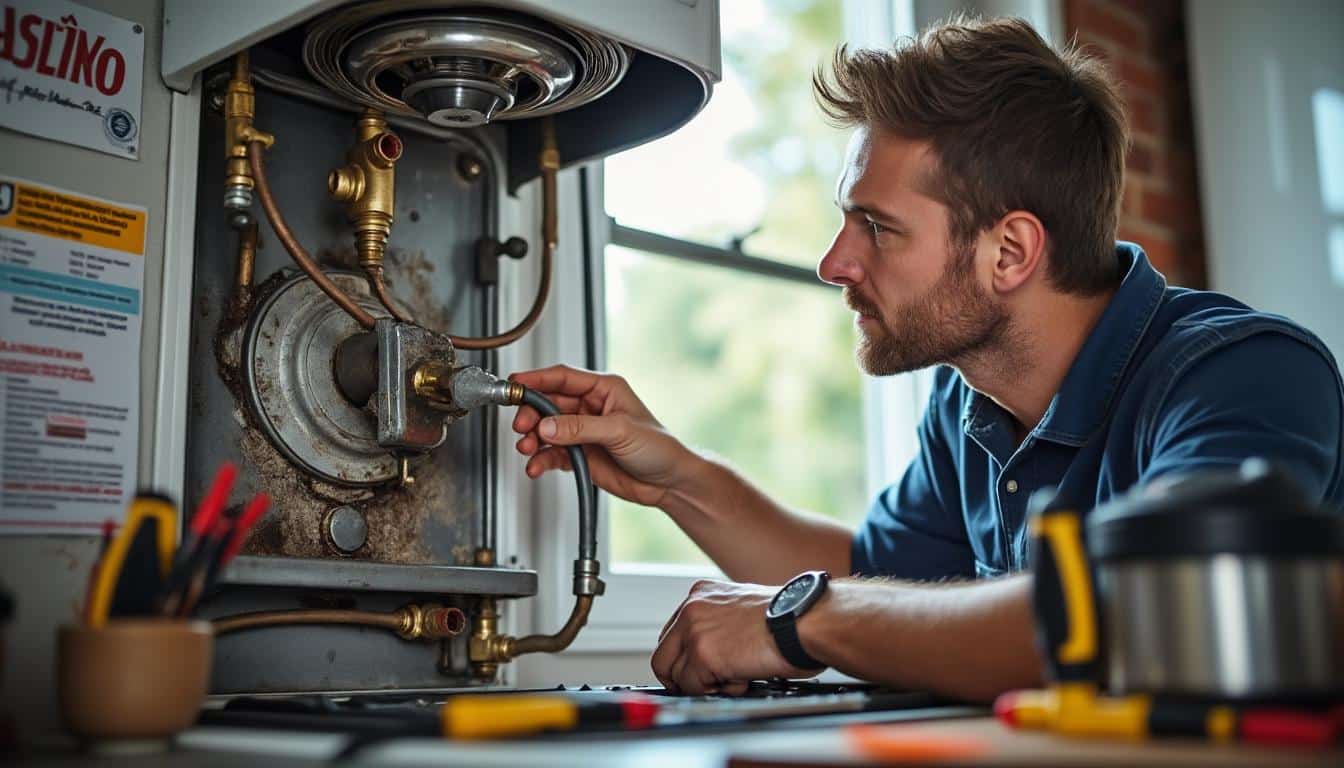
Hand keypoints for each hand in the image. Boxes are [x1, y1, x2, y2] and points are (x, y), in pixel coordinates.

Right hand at [510, 365, 700, 507]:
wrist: (669, 482)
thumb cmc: (659, 448)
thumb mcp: (619, 431)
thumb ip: (580, 428)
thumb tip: (547, 426)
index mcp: (603, 389)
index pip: (562, 378)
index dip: (537, 379)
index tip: (516, 384)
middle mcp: (590, 407)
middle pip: (548, 404)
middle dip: (531, 415)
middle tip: (522, 426)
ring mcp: (583, 432)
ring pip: (546, 429)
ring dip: (533, 438)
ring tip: (528, 448)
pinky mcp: (580, 454)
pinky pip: (552, 453)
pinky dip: (541, 459)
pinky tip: (537, 465)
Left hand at [651, 579, 821, 695]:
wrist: (805, 622)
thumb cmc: (790, 619)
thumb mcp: (742, 610)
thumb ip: (718, 625)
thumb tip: (708, 654)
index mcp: (701, 594)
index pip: (671, 635)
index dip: (684, 660)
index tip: (697, 673)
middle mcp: (691, 608)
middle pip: (662, 656)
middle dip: (684, 678)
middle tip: (710, 685)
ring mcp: (694, 630)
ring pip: (676, 676)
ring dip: (705, 685)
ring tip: (736, 677)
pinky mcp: (702, 654)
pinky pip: (693, 688)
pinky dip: (717, 692)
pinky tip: (742, 678)